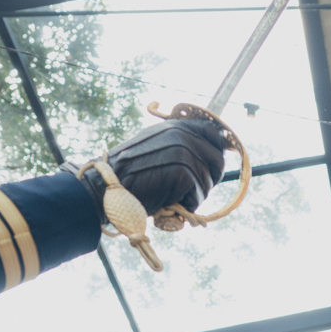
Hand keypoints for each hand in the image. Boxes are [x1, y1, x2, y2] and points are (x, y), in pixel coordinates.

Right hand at [79, 117, 228, 220]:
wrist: (110, 185)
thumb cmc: (131, 174)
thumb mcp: (156, 148)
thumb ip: (179, 145)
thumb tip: (212, 153)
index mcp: (175, 126)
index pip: (213, 132)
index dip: (220, 148)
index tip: (217, 163)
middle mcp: (182, 135)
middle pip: (217, 160)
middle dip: (209, 178)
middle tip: (191, 189)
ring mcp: (184, 152)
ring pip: (208, 182)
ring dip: (193, 195)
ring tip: (170, 194)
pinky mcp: (183, 172)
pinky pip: (198, 195)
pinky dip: (186, 204)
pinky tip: (168, 200)